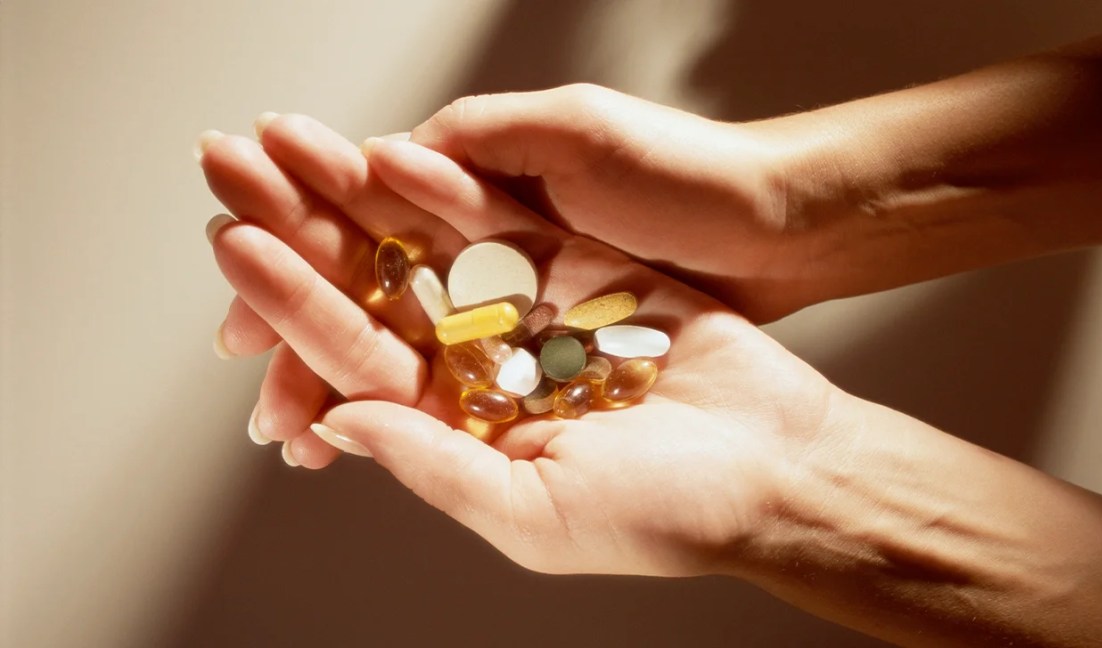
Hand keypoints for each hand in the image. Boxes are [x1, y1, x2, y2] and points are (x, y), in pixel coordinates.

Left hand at [203, 115, 844, 575]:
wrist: (777, 465)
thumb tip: (340, 423)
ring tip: (296, 141)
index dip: (292, 304)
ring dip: (362, 192)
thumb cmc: (667, 514)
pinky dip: (455, 190)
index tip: (237, 248)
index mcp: (458, 429)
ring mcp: (528, 314)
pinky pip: (509, 224)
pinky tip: (399, 151)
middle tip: (232, 169)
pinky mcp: (581, 272)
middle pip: (375, 288)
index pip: (354, 359)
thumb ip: (437, 465)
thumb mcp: (538, 513)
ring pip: (429, 245)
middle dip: (305, 229)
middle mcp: (481, 368)